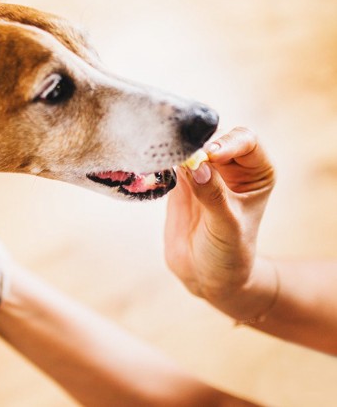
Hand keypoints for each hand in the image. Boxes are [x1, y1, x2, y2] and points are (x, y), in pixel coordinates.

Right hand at [164, 127, 275, 318]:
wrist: (206, 274)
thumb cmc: (229, 252)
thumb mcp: (226, 226)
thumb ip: (213, 195)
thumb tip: (196, 164)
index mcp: (256, 171)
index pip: (246, 140)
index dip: (227, 141)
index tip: (209, 154)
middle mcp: (232, 165)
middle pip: (215, 135)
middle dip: (198, 140)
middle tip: (181, 150)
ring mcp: (205, 170)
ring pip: (191, 143)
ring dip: (176, 144)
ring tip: (162, 150)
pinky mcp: (180, 179)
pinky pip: (171, 158)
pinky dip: (162, 156)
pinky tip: (153, 159)